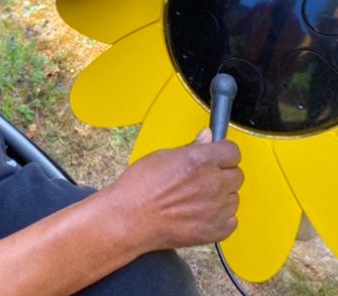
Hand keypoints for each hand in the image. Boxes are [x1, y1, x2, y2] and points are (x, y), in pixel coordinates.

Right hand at [101, 129, 242, 252]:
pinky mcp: (215, 230)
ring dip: (221, 196)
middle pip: (237, 174)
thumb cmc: (140, 187)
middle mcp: (212, 183)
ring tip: (197, 197)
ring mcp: (215, 209)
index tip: (217, 156)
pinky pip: (231, 219)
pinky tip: (201, 212)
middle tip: (203, 177)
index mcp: (199, 161)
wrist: (130, 219)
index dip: (223, 153)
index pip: (232, 151)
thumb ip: (192, 147)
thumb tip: (207, 137)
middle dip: (223, 174)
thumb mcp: (163, 156)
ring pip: (234, 197)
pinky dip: (220, 217)